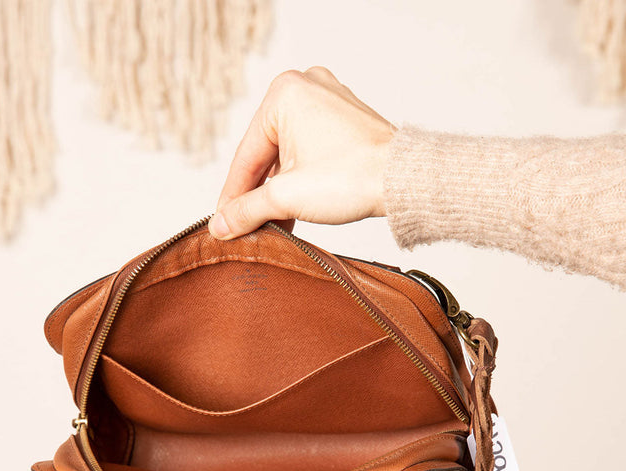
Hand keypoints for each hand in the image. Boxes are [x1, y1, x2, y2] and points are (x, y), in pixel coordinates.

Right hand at [208, 66, 395, 239]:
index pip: (246, 155)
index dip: (232, 196)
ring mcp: (327, 100)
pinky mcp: (344, 119)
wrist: (405, 181)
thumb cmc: (353, 177)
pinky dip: (300, 178)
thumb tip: (220, 225)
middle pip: (266, 153)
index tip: (222, 223)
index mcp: (284, 93)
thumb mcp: (287, 197)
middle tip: (245, 228)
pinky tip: (294, 208)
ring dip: (279, 190)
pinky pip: (309, 150)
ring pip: (288, 153)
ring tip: (272, 224)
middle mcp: (305, 86)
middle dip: (258, 194)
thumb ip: (247, 210)